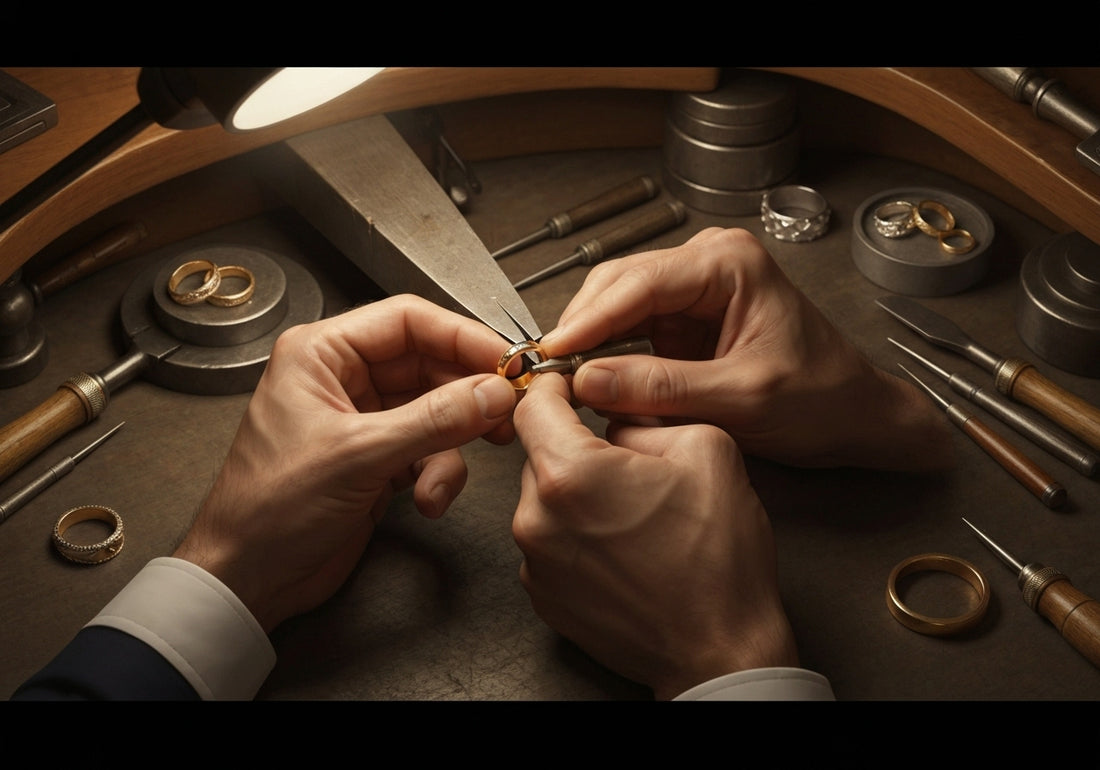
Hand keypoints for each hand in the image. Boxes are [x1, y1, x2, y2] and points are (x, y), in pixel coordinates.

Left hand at [172, 295, 517, 632]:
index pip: (408, 322)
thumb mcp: (359, 456)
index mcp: (322, 354)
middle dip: (468, 394)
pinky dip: (437, 474)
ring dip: (451, 446)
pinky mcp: (378, 458)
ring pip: (436, 411)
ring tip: (447, 476)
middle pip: (429, 365)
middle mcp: (343, 379)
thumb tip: (492, 392)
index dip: (463, 337)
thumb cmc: (268, 510)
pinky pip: (429, 450)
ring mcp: (363, 420)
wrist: (248, 579)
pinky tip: (427, 500)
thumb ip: (434, 420)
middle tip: (506, 412)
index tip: (506, 361)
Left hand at [511, 373, 798, 699]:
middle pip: (538, 454)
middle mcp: (537, 519)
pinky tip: (620, 548)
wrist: (720, 647)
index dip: (555, 385)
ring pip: (543, 500)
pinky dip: (575, 536)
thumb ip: (646, 413)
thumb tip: (615, 413)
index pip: (532, 403)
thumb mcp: (706, 448)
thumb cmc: (718, 559)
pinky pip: (549, 543)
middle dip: (575, 448)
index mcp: (570, 474)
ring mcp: (535, 563)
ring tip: (632, 516)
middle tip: (628, 465)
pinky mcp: (543, 596)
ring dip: (576, 495)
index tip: (571, 385)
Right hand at [538, 227, 949, 469]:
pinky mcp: (684, 322)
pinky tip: (588, 382)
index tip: (552, 354)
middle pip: (618, 286)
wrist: (854, 418)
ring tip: (559, 380)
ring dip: (589, 344)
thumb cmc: (822, 397)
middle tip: (546, 370)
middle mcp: (707, 265)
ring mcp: (693, 291)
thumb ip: (662, 389)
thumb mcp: (742, 399)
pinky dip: (607, 357)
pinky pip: (631, 333)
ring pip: (617, 308)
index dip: (588, 320)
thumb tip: (589, 382)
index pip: (639, 283)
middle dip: (581, 329)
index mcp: (729, 263)